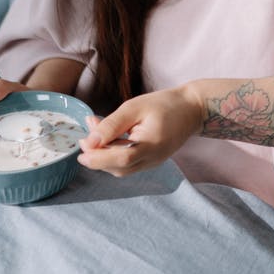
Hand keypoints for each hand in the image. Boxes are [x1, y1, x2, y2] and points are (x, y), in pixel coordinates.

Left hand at [76, 85, 203, 176]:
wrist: (193, 109)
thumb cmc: (165, 104)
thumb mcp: (135, 107)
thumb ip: (111, 125)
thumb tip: (88, 142)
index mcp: (152, 144)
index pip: (121, 159)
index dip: (98, 157)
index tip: (81, 145)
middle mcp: (153, 159)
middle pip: (118, 168)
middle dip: (97, 157)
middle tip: (84, 137)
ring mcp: (153, 162)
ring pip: (121, 169)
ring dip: (103, 157)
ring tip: (94, 135)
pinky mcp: (152, 161)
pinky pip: (128, 164)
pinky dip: (114, 155)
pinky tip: (109, 139)